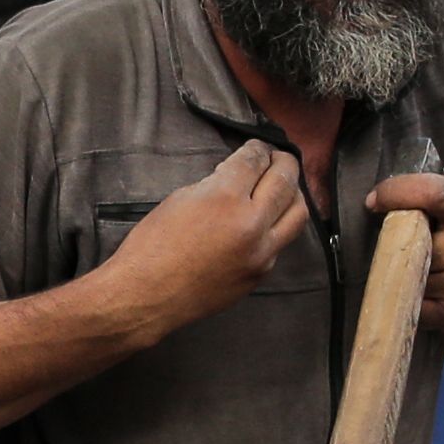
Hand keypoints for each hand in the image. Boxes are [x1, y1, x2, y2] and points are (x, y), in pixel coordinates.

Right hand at [95, 142, 307, 336]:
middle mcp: (251, 224)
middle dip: (283, 162)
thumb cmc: (151, 246)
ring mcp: (261, 252)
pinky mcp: (260, 274)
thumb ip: (214, 185)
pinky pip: (280, 241)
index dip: (256, 149)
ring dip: (293, 193)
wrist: (145, 297)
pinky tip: (265, 220)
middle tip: (278, 157)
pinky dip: (276, 225)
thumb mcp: (180, 200)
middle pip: (285, 181)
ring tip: (283, 186)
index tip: (256, 147)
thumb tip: (236, 178)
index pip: (254, 161)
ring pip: (297, 213)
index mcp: (225, 198)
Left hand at [366, 170, 443, 343]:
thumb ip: (434, 188)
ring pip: (406, 276)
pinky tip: (417, 293)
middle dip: (399, 243)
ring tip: (424, 269)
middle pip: (408, 243)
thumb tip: (386, 199)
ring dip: (403, 273)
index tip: (374, 200)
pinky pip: (412, 308)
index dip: (398, 193)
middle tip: (407, 243)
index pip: (433, 194)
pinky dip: (406, 301)